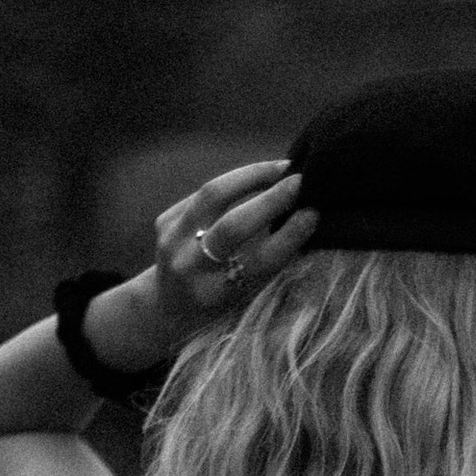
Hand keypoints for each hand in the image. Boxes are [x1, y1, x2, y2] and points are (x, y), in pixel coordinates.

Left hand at [150, 158, 317, 346]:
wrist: (164, 306)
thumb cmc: (216, 306)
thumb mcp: (243, 297)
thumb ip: (267, 262)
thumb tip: (304, 218)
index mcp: (214, 294)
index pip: (257, 262)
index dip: (288, 236)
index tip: (313, 214)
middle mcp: (188, 268)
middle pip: (232, 225)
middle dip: (270, 199)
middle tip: (301, 182)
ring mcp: (170, 241)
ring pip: (213, 194)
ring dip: (252, 176)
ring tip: (281, 168)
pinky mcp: (163, 221)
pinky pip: (203, 194)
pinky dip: (233, 184)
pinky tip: (255, 177)